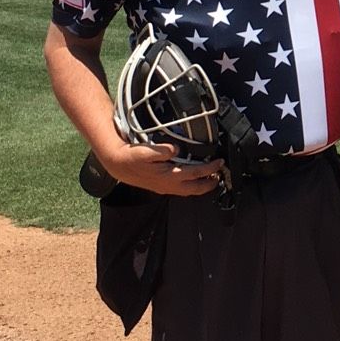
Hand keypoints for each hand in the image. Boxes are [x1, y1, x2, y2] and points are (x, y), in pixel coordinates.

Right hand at [100, 139, 223, 198]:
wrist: (118, 165)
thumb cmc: (132, 157)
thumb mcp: (144, 151)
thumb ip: (160, 151)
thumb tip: (174, 149)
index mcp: (167, 176)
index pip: (194, 173)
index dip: (209, 169)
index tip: (219, 162)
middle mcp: (169, 185)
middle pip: (196, 188)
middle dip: (210, 183)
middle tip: (220, 175)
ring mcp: (166, 188)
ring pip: (189, 191)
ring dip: (202, 186)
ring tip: (212, 179)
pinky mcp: (163, 187)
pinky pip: (182, 190)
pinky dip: (192, 186)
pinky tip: (194, 180)